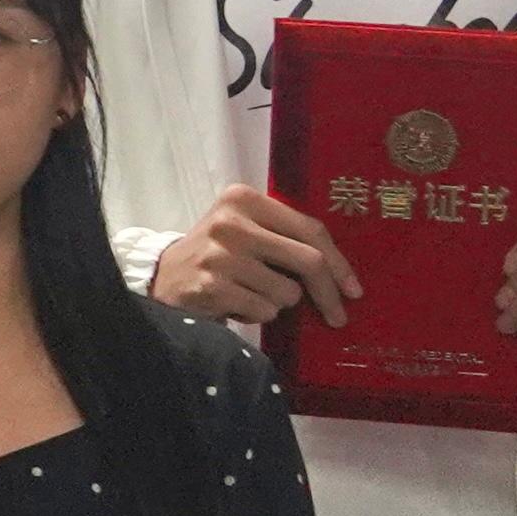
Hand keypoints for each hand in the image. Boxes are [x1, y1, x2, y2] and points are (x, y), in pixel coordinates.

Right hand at [149, 186, 355, 327]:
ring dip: (278, 303)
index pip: (309, 229)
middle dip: (328, 293)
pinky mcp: (211, 285)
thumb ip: (285, 237)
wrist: (163, 277)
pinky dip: (257, 314)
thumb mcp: (247, 230)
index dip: (340, 263)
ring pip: (287, 292)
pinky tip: (235, 303)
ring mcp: (219, 254)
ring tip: (251, 294)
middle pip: (308, 261)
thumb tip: (341, 273)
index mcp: (243, 198)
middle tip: (337, 316)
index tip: (353, 289)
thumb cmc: (219, 255)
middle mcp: (231, 221)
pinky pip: (264, 310)